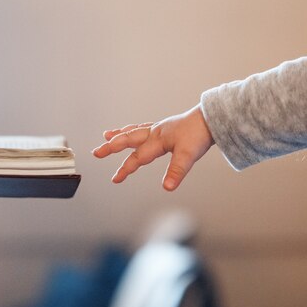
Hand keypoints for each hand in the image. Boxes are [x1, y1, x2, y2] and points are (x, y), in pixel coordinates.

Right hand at [93, 105, 214, 190]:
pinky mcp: (163, 128)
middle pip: (128, 139)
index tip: (114, 179)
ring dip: (119, 135)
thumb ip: (176, 171)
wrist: (210, 119)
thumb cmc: (199, 135)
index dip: (125, 168)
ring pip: (133, 132)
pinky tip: (128, 131)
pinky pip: (142, 128)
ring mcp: (158, 129)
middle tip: (96, 152)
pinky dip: (131, 130)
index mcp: (157, 140)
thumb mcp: (189, 156)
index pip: (138, 157)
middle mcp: (154, 133)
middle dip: (111, 147)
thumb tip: (167, 187)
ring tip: (106, 135)